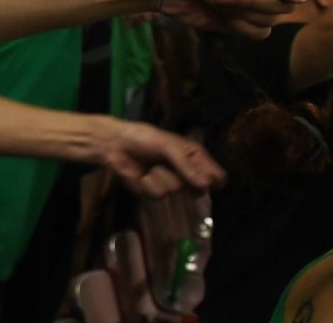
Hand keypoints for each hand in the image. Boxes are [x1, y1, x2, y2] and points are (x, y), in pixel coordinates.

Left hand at [95, 119, 224, 196]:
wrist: (115, 145)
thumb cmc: (143, 138)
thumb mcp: (167, 145)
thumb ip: (186, 165)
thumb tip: (205, 185)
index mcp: (194, 157)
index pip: (217, 176)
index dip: (214, 181)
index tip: (206, 180)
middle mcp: (186, 173)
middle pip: (200, 188)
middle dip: (185, 178)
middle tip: (170, 164)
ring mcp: (171, 184)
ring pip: (177, 190)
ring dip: (162, 176)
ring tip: (152, 165)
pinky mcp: (155, 192)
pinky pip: (159, 194)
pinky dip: (149, 183)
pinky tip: (142, 174)